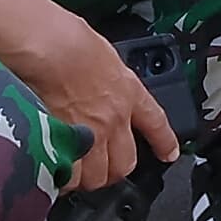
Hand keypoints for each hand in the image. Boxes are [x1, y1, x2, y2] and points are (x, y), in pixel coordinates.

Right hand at [0, 8, 176, 193]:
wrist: (52, 50)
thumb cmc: (71, 42)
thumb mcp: (104, 55)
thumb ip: (107, 76)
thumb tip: (99, 80)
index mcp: (128, 92)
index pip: (156, 123)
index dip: (165, 142)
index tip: (169, 154)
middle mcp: (113, 118)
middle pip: (124, 164)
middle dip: (113, 170)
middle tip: (100, 168)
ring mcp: (90, 134)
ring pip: (96, 176)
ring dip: (86, 178)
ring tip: (74, 174)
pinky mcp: (64, 144)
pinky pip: (68, 175)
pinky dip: (61, 178)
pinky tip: (53, 172)